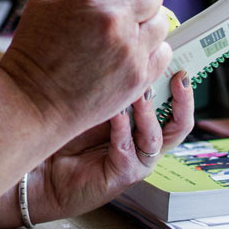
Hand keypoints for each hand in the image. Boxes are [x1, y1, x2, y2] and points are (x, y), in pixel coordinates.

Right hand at [0, 0, 171, 136]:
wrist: (34, 100)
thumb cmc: (34, 49)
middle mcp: (115, 18)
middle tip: (126, 9)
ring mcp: (130, 49)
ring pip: (161, 22)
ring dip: (147, 24)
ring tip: (127, 34)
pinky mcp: (138, 76)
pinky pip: (164, 51)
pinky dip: (153, 50)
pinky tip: (132, 52)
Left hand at [28, 69, 196, 222]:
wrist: (44, 169)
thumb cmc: (69, 132)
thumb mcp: (96, 101)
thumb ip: (116, 86)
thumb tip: (130, 54)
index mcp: (144, 123)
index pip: (175, 107)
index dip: (184, 88)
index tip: (181, 65)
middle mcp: (145, 142)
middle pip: (179, 125)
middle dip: (183, 101)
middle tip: (178, 79)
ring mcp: (137, 160)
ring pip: (157, 137)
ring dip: (149, 112)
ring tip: (140, 92)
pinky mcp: (122, 175)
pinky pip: (129, 149)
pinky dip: (123, 128)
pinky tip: (115, 113)